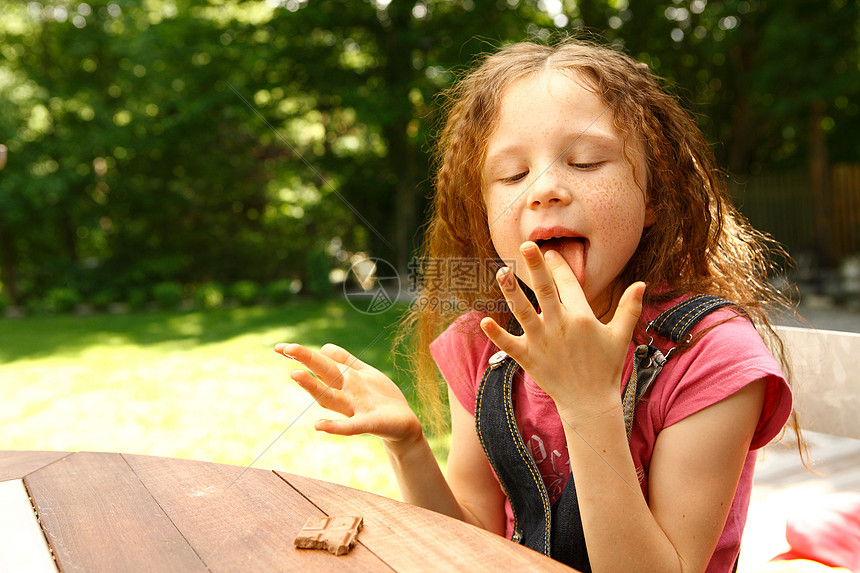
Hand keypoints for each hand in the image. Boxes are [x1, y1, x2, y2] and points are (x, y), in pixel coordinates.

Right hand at [274, 342, 421, 446]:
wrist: (404, 422)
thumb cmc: (382, 398)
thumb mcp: (365, 373)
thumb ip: (346, 361)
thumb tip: (324, 347)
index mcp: (345, 379)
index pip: (320, 364)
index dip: (301, 355)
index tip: (279, 347)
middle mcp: (345, 393)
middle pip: (323, 375)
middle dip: (305, 361)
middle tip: (284, 349)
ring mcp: (355, 409)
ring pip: (331, 397)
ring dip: (313, 387)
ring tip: (294, 375)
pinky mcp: (369, 423)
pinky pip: (350, 426)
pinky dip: (335, 427)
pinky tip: (318, 425)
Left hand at [479, 242, 644, 420]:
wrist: (590, 402)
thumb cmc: (606, 367)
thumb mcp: (620, 336)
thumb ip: (629, 308)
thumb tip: (641, 283)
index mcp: (581, 317)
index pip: (568, 284)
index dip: (559, 266)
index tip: (551, 251)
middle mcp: (559, 326)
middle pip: (544, 290)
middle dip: (535, 267)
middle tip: (526, 246)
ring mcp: (541, 342)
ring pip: (522, 311)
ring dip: (511, 292)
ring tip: (501, 272)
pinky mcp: (528, 358)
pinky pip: (509, 344)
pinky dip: (497, 334)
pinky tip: (483, 322)